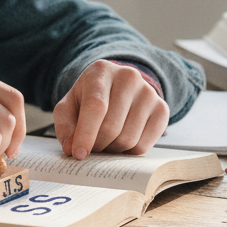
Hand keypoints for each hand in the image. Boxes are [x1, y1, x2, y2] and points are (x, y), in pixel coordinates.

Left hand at [53, 60, 168, 159]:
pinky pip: (144, 145)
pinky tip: (120, 142)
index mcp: (101, 72)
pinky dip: (129, 152)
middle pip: (112, 126)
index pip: (96, 106)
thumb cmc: (87, 99)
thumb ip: (65, 128)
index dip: (86, 133)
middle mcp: (128, 77)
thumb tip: (71, 148)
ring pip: (129, 139)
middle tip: (91, 148)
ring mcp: (148, 92)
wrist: (116, 88)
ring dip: (112, 150)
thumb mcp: (68, 108)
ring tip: (105, 142)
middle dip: (97, 145)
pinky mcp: (162, 109)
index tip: (79, 154)